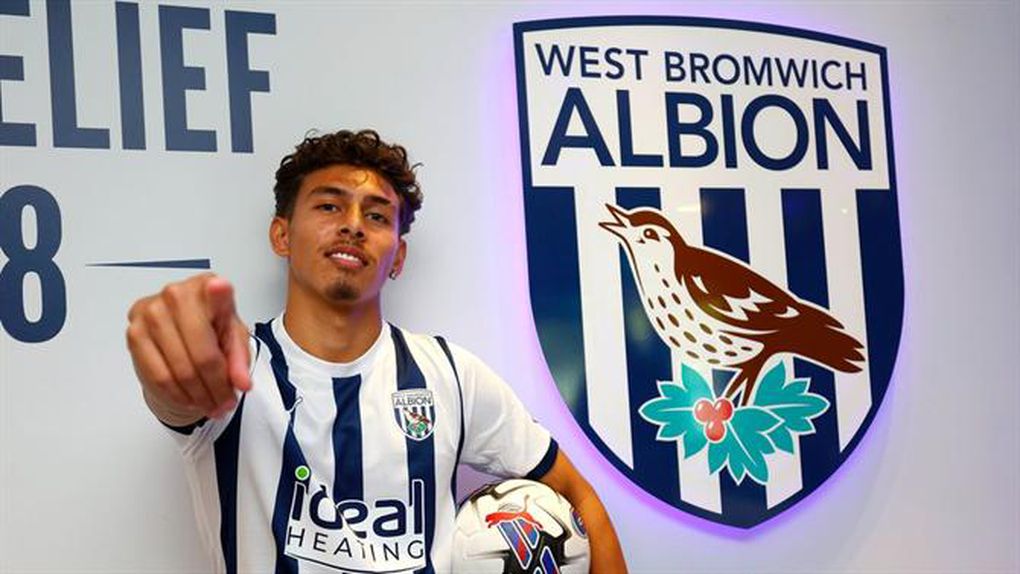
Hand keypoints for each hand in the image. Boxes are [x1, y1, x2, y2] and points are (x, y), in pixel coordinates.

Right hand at [126, 273, 250, 424]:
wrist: (178, 331)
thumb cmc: (210, 328)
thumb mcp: (233, 338)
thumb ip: (240, 359)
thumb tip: (241, 383)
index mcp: (206, 286)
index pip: (215, 294)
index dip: (218, 295)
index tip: (220, 287)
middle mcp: (176, 294)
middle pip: (201, 353)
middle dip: (216, 387)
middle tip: (226, 403)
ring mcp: (151, 313)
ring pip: (180, 370)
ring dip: (199, 396)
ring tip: (212, 405)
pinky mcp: (134, 333)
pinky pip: (159, 376)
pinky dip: (178, 394)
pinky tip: (190, 399)